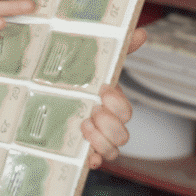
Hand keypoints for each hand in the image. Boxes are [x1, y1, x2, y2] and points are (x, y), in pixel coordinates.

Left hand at [81, 29, 146, 168]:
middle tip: (92, 109)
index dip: (117, 103)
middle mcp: (109, 125)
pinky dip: (93, 160)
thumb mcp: (96, 64)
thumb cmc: (82, 83)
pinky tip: (86, 156)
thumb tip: (141, 32)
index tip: (102, 89)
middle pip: (123, 134)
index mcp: (113, 105)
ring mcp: (97, 140)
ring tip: (84, 124)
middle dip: (108, 122)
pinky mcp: (84, 151)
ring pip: (113, 150)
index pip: (126, 110)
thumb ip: (119, 50)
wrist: (54, 94)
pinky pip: (96, 162)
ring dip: (100, 139)